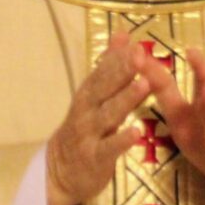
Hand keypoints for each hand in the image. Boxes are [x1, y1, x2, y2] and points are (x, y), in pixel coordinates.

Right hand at [45, 33, 147, 204]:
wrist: (60, 170)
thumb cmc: (84, 128)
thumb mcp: (94, 95)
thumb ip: (109, 66)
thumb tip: (123, 34)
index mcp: (88, 94)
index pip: (102, 72)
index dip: (118, 58)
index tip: (135, 44)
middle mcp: (86, 111)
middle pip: (104, 89)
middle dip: (122, 71)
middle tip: (140, 56)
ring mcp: (88, 134)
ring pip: (108, 115)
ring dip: (125, 99)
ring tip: (144, 85)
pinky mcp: (94, 158)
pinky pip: (109, 148)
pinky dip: (122, 140)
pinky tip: (137, 132)